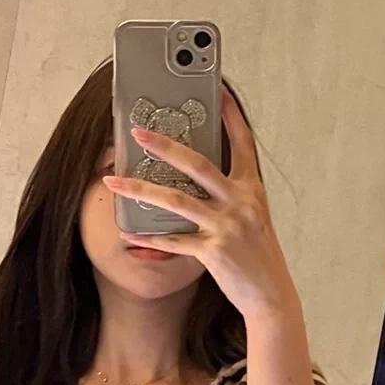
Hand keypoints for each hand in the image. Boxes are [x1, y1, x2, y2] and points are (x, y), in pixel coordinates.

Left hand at [104, 85, 299, 321]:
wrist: (271, 295)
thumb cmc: (258, 255)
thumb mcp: (252, 216)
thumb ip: (230, 193)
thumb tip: (195, 174)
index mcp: (252, 188)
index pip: (241, 142)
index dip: (229, 114)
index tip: (216, 88)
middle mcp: (241, 202)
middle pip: (198, 164)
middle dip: (165, 145)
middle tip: (137, 131)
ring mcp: (227, 226)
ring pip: (177, 200)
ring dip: (141, 188)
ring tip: (114, 180)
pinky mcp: (213, 252)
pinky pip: (174, 240)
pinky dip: (149, 237)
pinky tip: (129, 234)